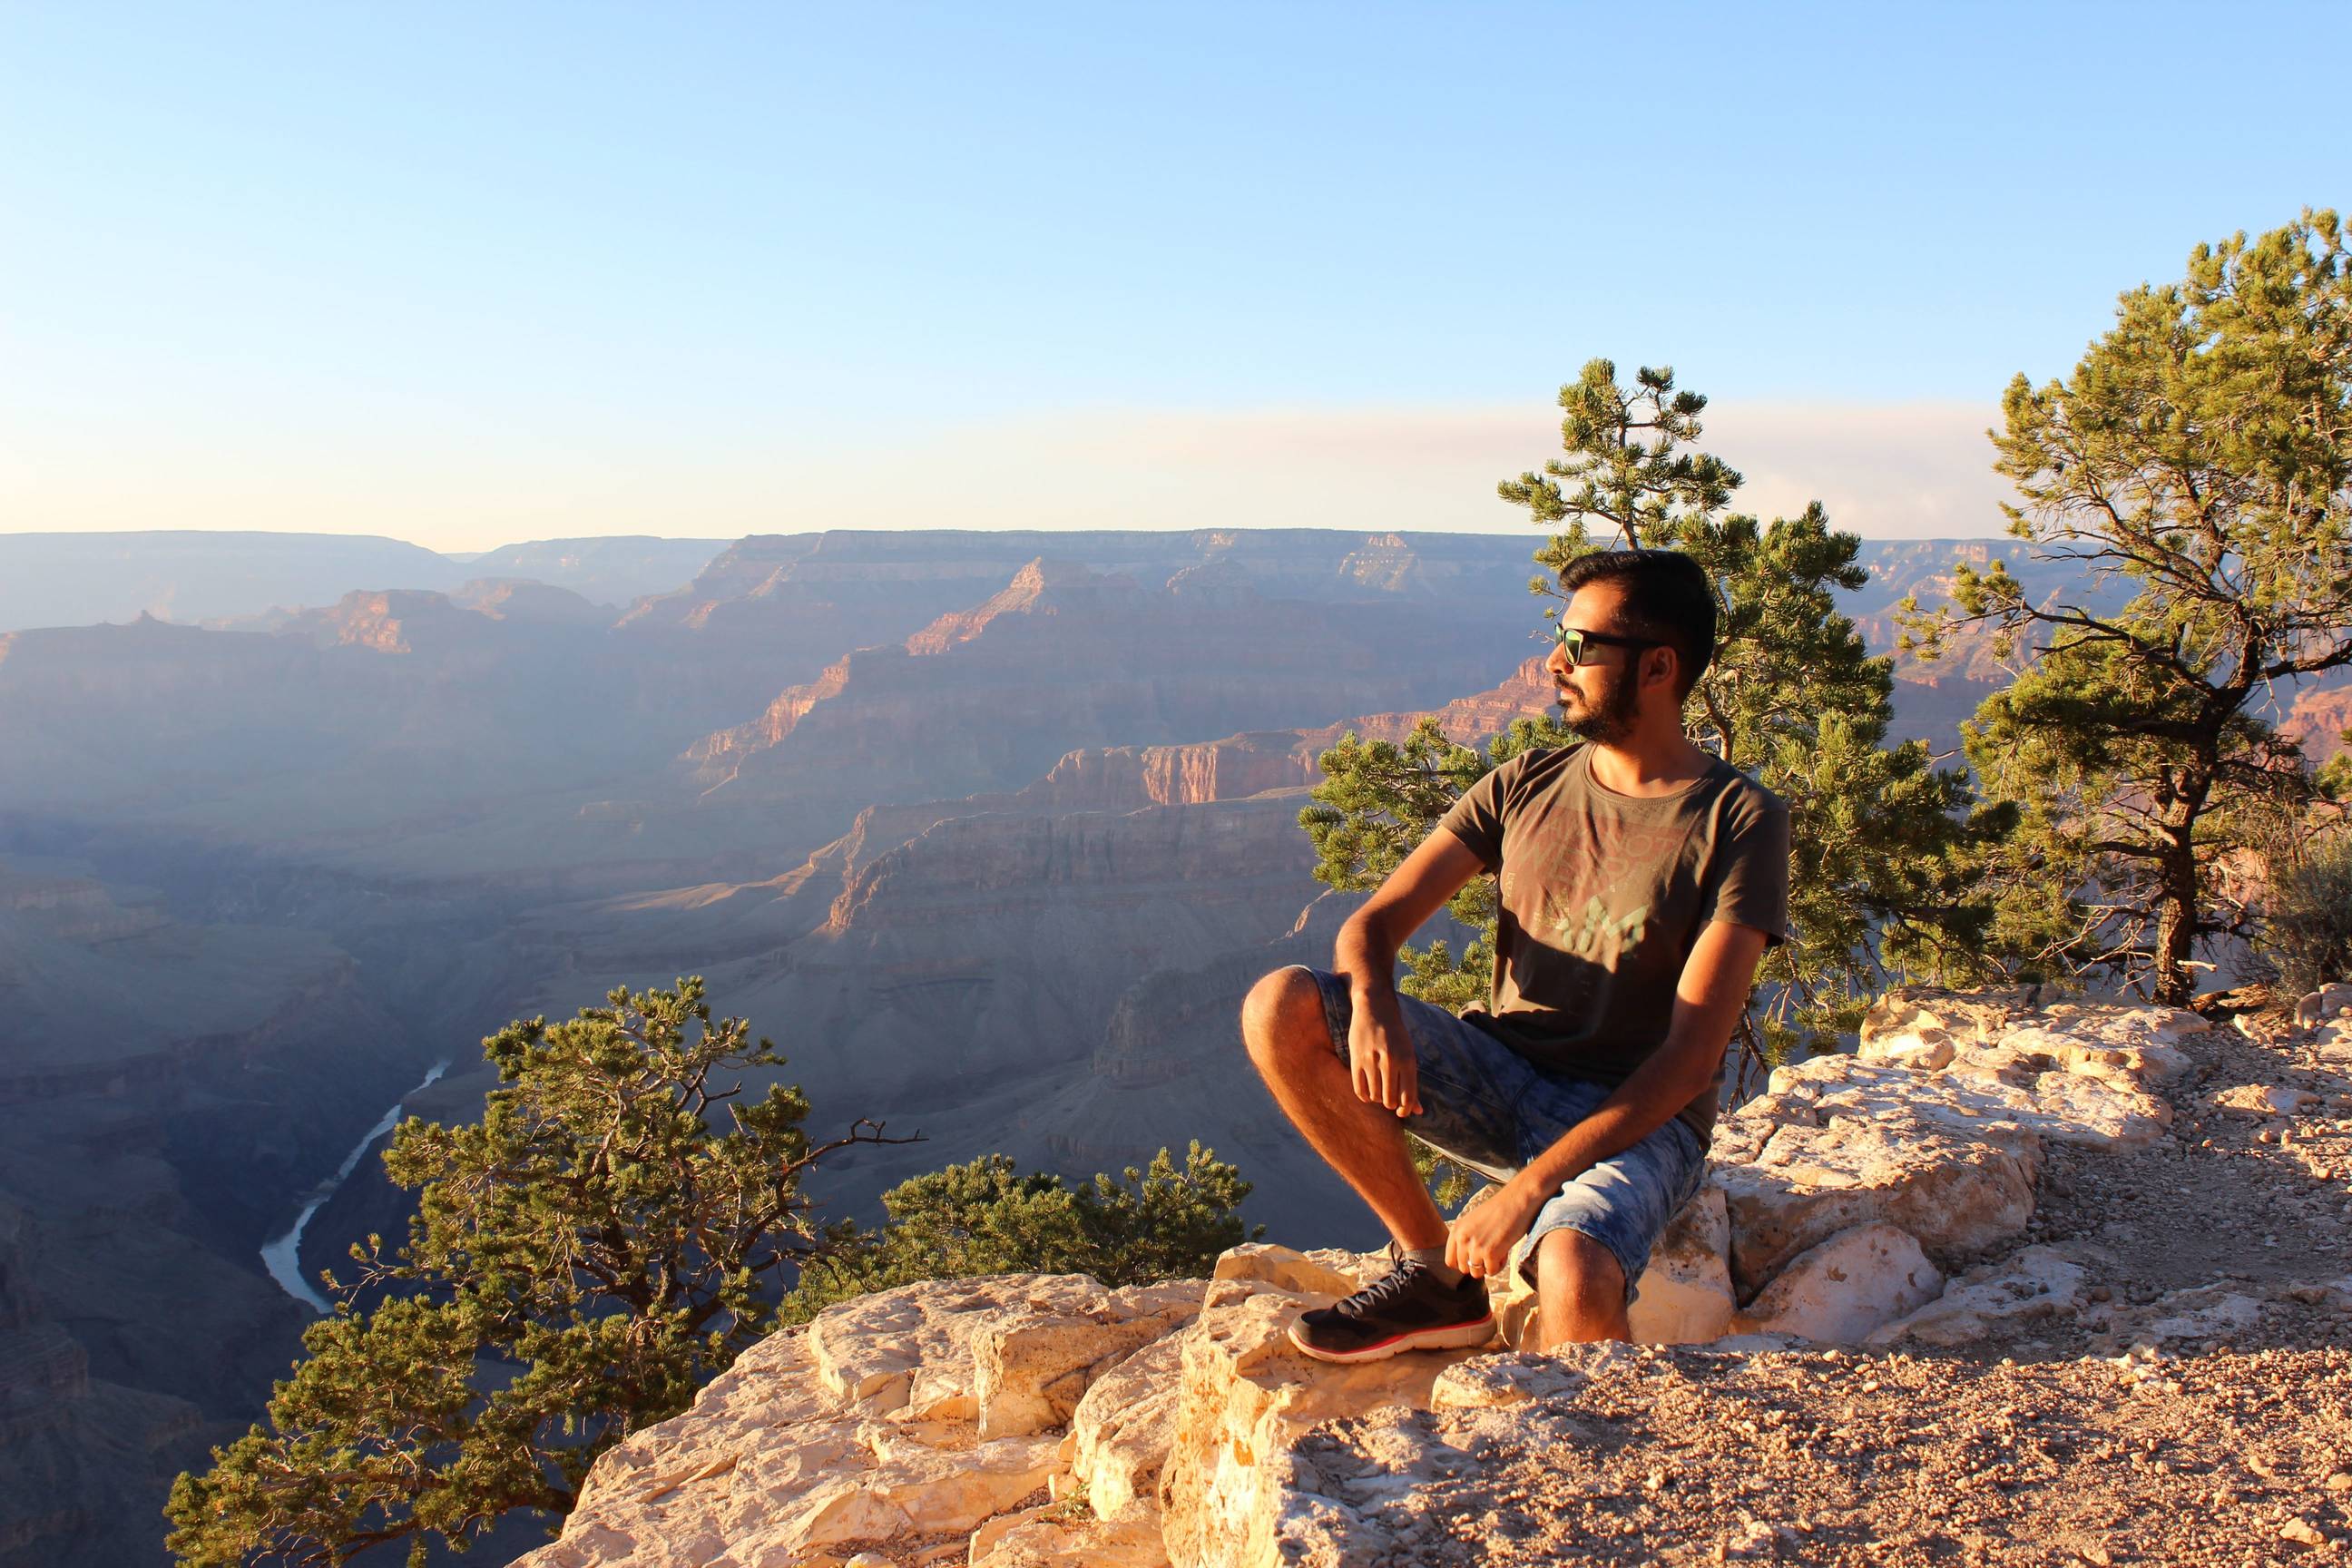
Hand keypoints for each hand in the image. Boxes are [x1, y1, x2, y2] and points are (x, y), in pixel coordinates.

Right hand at [1347, 995, 1421, 1117]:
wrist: (1374, 1008)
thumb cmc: (1395, 1033)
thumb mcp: (1408, 1054)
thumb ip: (1411, 1083)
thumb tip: (1418, 1111)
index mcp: (1408, 1060)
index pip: (1408, 1097)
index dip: (1405, 1110)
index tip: (1402, 1112)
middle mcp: (1390, 1061)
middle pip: (1390, 1100)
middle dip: (1391, 1104)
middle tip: (1390, 1099)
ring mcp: (1372, 1061)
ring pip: (1375, 1096)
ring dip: (1378, 1099)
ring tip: (1379, 1090)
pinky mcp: (1356, 1059)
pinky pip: (1359, 1089)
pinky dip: (1364, 1096)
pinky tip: (1368, 1092)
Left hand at [1445, 1180, 1543, 1280]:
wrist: (1517, 1200)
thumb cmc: (1499, 1210)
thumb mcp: (1473, 1222)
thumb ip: (1466, 1238)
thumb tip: (1467, 1260)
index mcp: (1456, 1230)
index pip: (1450, 1261)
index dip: (1464, 1263)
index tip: (1476, 1259)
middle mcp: (1462, 1238)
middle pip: (1463, 1269)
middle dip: (1478, 1265)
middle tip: (1490, 1254)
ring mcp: (1475, 1246)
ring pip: (1476, 1273)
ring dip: (1488, 1267)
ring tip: (1498, 1253)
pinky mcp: (1489, 1252)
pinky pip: (1491, 1272)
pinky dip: (1500, 1266)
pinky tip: (1505, 1253)